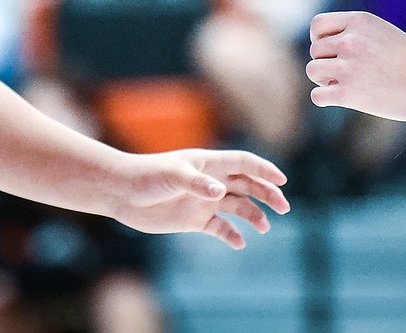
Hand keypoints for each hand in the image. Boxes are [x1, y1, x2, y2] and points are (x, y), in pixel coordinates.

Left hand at [111, 149, 288, 248]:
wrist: (122, 193)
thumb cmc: (146, 176)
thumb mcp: (172, 176)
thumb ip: (196, 183)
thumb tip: (220, 192)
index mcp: (208, 163)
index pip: (244, 163)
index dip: (264, 170)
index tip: (282, 181)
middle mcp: (210, 181)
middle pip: (247, 185)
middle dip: (267, 194)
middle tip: (283, 207)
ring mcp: (203, 200)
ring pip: (237, 206)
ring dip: (253, 215)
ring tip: (264, 228)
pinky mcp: (193, 219)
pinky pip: (219, 227)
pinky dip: (231, 235)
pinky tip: (240, 243)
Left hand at [307, 11, 405, 120]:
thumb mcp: (381, 33)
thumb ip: (352, 33)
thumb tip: (318, 46)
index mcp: (360, 21)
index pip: (317, 25)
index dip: (319, 38)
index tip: (330, 50)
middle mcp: (351, 40)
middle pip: (315, 50)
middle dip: (326, 62)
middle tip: (347, 72)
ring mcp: (348, 66)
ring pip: (313, 71)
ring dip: (324, 79)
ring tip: (346, 83)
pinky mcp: (348, 93)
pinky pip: (317, 95)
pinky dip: (325, 98)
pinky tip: (340, 97)